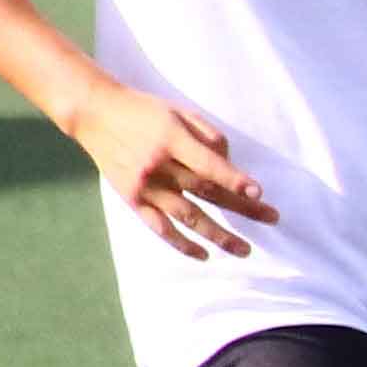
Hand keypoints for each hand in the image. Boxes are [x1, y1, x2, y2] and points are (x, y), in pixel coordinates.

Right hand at [71, 78, 274, 261]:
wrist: (95, 115)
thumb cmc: (145, 112)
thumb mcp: (179, 112)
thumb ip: (208, 135)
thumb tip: (231, 166)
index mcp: (171, 139)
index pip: (208, 164)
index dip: (234, 179)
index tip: (258, 192)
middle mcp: (158, 165)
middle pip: (206, 191)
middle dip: (242, 207)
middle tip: (272, 218)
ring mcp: (144, 186)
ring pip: (187, 216)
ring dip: (217, 235)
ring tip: (244, 249)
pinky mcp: (132, 200)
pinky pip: (159, 227)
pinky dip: (181, 243)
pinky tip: (204, 255)